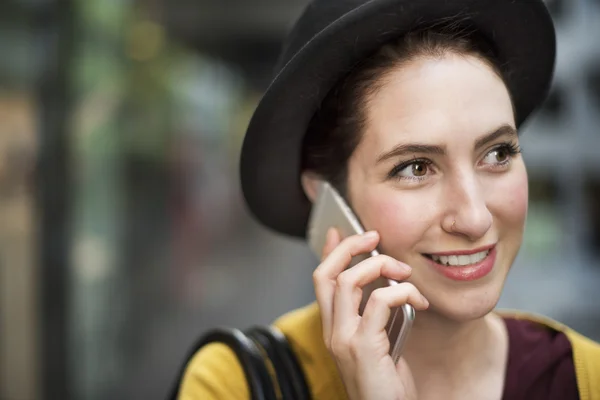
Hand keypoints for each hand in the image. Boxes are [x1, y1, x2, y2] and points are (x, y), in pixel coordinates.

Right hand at [313, 229, 428, 399]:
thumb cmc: (387, 384)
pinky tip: (420, 300)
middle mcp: (332, 331)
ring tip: (405, 273)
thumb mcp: (378, 342)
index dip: (330, 251)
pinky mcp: (363, 347)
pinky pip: (381, 300)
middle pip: (327, 273)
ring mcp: (343, 339)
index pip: (321, 279)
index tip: (342, 230)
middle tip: (374, 238)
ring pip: (349, 281)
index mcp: (334, 328)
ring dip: (382, 266)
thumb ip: (375, 314)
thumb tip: (385, 283)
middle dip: (350, 247)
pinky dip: (404, 291)